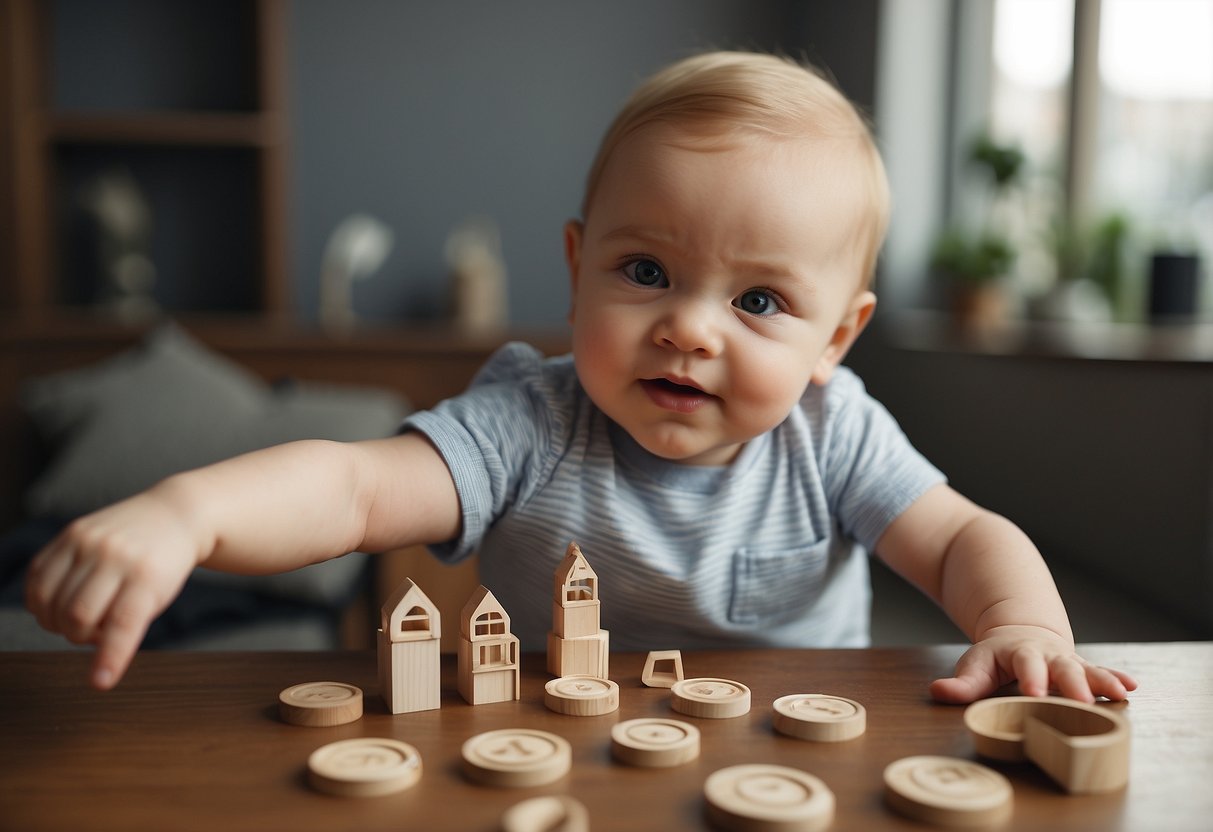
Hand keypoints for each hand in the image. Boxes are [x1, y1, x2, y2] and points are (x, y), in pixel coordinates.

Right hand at [24, 491, 204, 690]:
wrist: (174, 514)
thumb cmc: (165, 565)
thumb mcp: (160, 596)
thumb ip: (127, 623)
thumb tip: (96, 661)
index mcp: (147, 576)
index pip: (124, 623)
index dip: (109, 656)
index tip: (100, 682)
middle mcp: (116, 556)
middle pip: (77, 615)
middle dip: (79, 637)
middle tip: (96, 632)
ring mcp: (90, 541)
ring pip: (51, 600)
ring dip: (57, 623)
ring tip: (81, 617)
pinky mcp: (71, 533)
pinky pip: (37, 577)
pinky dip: (40, 601)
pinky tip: (58, 602)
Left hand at [930, 624, 1137, 704]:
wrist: (1020, 634)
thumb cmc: (995, 658)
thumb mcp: (976, 666)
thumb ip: (961, 684)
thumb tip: (938, 692)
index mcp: (1020, 653)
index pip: (1025, 664)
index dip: (1031, 678)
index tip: (1035, 694)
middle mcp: (1049, 656)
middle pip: (1063, 667)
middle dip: (1073, 684)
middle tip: (1082, 702)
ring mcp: (1068, 663)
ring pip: (1088, 670)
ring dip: (1103, 681)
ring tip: (1121, 693)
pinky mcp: (1083, 671)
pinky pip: (1102, 673)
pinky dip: (1116, 679)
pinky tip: (1131, 687)